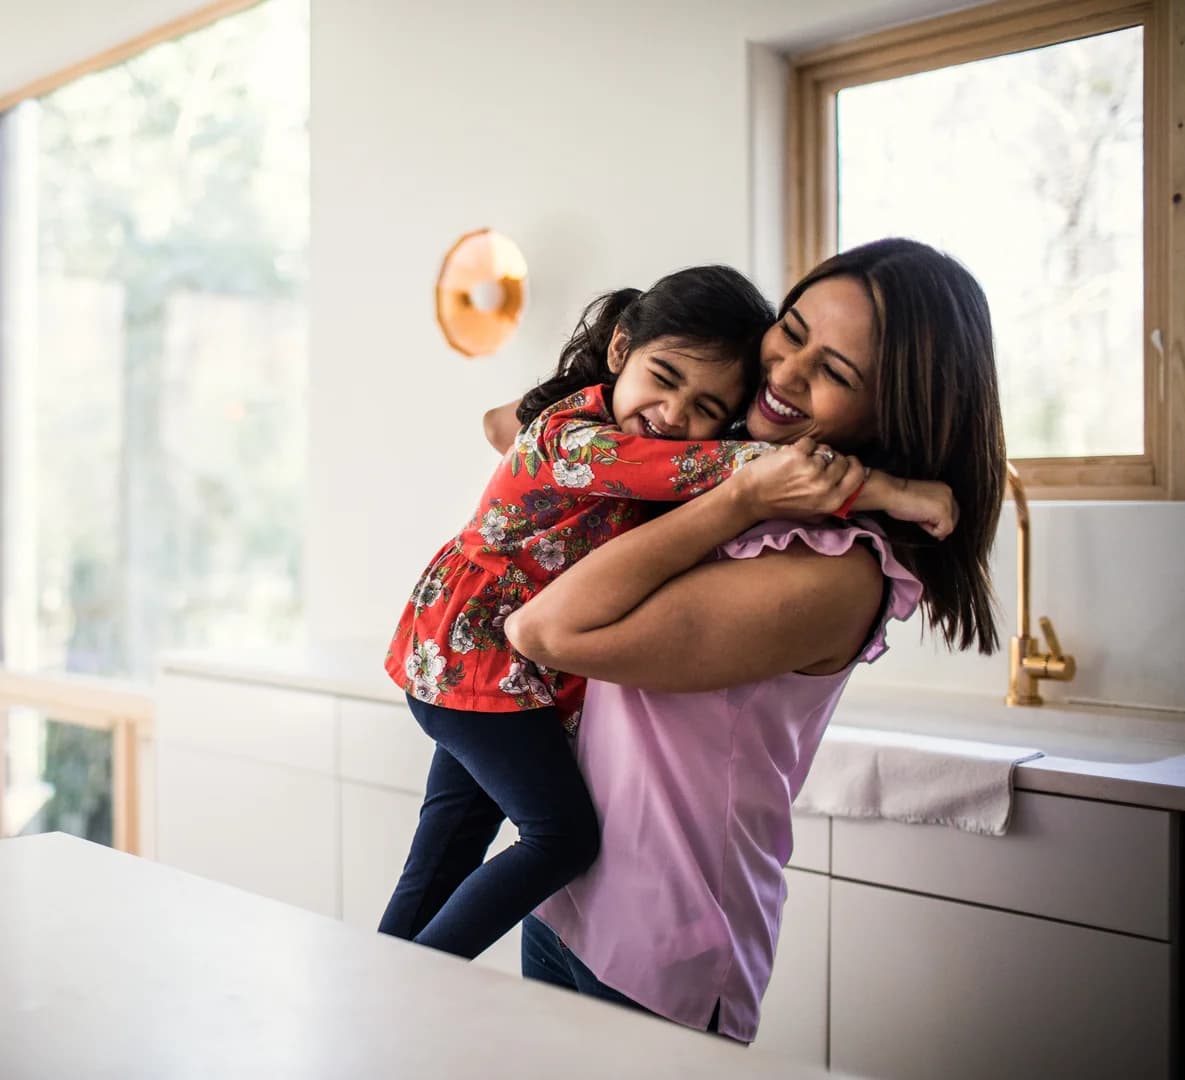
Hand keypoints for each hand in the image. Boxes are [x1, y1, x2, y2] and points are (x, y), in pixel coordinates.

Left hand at [730, 437, 863, 521]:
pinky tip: (789, 457)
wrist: (750, 497)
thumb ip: (833, 501)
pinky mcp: (797, 455)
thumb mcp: (813, 513)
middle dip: (830, 458)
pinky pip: (809, 442)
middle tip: (814, 463)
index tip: (846, 461)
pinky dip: (800, 446)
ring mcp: (812, 470)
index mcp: (832, 502)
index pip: (858, 476)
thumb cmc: (780, 506)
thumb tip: (851, 485)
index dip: (853, 465)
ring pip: (825, 450)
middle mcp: (825, 486)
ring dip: (814, 452)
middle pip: (841, 460)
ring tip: (798, 463)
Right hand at [884, 477, 958, 539]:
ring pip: (949, 525)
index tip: (927, 522)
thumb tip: (941, 531)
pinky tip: (920, 522)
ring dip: (934, 527)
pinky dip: (932, 531)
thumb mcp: (921, 501)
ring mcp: (947, 503)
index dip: (940, 519)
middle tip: (923, 523)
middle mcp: (949, 493)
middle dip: (940, 524)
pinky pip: (944, 530)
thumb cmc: (899, 497)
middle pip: (953, 518)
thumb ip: (932, 510)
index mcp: (943, 488)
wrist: (892, 493)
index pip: (951, 509)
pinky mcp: (943, 513)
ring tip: (919, 519)